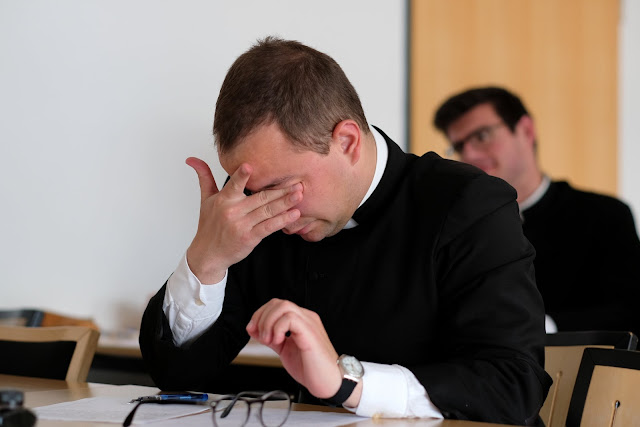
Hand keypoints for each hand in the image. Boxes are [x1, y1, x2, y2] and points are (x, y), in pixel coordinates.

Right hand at [185, 158, 302, 283]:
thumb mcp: (206, 200)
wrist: (208, 254)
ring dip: (285, 202)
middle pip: (260, 198)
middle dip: (280, 190)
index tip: (250, 166)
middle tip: (297, 181)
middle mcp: (232, 211)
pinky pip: (269, 227)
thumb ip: (204, 177)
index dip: (241, 176)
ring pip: (267, 211)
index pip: (234, 185)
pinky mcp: (250, 237)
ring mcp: (242, 225)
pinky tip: (294, 214)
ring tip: (299, 194)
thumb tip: (192, 159)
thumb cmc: (209, 225)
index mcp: (224, 200)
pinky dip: (283, 220)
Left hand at [246, 299, 347, 400]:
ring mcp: (309, 323)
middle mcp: (306, 318)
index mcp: (301, 321)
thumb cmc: (313, 369)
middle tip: (261, 336)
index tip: (253, 330)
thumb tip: (255, 330)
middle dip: (261, 317)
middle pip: (278, 302)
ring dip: (269, 323)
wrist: (330, 383)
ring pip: (283, 306)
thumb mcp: (285, 350)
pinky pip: (290, 318)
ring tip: (269, 340)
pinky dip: (278, 328)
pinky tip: (279, 341)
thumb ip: (272, 338)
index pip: (277, 305)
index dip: (260, 314)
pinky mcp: (310, 332)